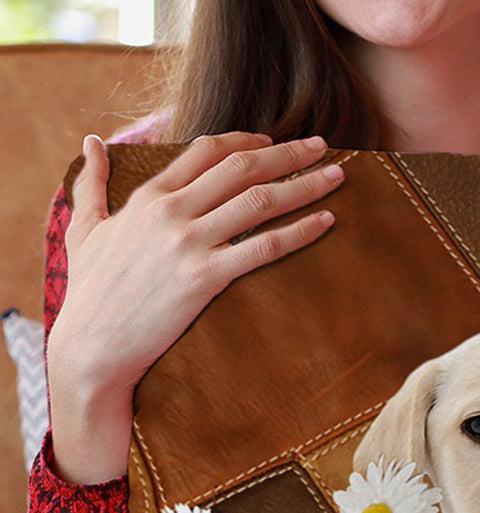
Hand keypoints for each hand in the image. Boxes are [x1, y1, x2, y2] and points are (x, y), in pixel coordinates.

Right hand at [50, 129, 344, 395]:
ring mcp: (190, 243)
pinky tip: (326, 222)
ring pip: (260, 200)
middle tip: (323, 146)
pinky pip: (264, 247)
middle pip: (242, 167)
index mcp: (149, 196)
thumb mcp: (83, 230)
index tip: (274, 142)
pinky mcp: (206, 277)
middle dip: (288, 153)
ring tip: (337, 176)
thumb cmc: (91, 292)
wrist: (93, 344)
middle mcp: (172, 211)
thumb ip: (91, 184)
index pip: (207, 150)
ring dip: (304, 184)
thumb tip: (91, 142)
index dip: (247, 141)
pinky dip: (300, 231)